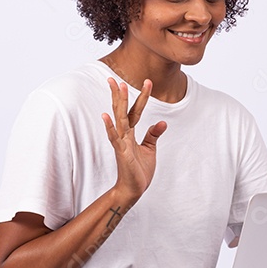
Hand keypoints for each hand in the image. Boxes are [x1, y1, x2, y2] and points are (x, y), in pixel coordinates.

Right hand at [102, 77, 166, 200]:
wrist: (134, 189)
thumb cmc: (139, 170)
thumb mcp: (150, 149)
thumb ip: (153, 135)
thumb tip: (162, 122)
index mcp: (131, 133)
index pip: (135, 111)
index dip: (141, 97)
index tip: (147, 81)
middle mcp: (124, 135)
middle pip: (122, 110)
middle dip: (120, 94)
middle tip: (116, 78)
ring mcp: (121, 143)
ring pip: (119, 119)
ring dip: (118, 103)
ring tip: (117, 87)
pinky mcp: (121, 153)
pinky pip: (115, 138)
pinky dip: (110, 127)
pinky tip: (105, 116)